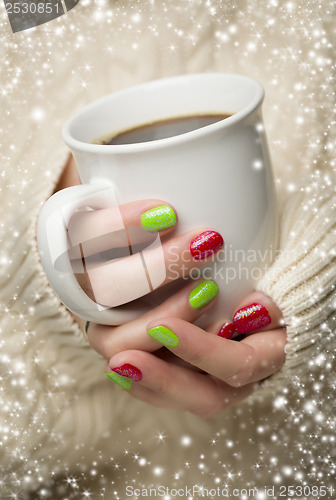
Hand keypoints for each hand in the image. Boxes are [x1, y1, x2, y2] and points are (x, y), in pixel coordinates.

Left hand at [104, 289, 285, 416]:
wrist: (258, 309)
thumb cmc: (261, 296)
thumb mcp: (273, 295)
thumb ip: (271, 306)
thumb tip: (250, 309)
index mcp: (265, 360)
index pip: (236, 365)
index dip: (201, 349)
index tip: (163, 326)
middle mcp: (239, 382)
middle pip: (203, 396)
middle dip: (163, 379)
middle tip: (123, 362)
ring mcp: (213, 384)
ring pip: (181, 400)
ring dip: (147, 383)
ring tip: (114, 366)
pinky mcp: (190, 379)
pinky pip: (166, 395)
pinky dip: (142, 384)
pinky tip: (117, 369)